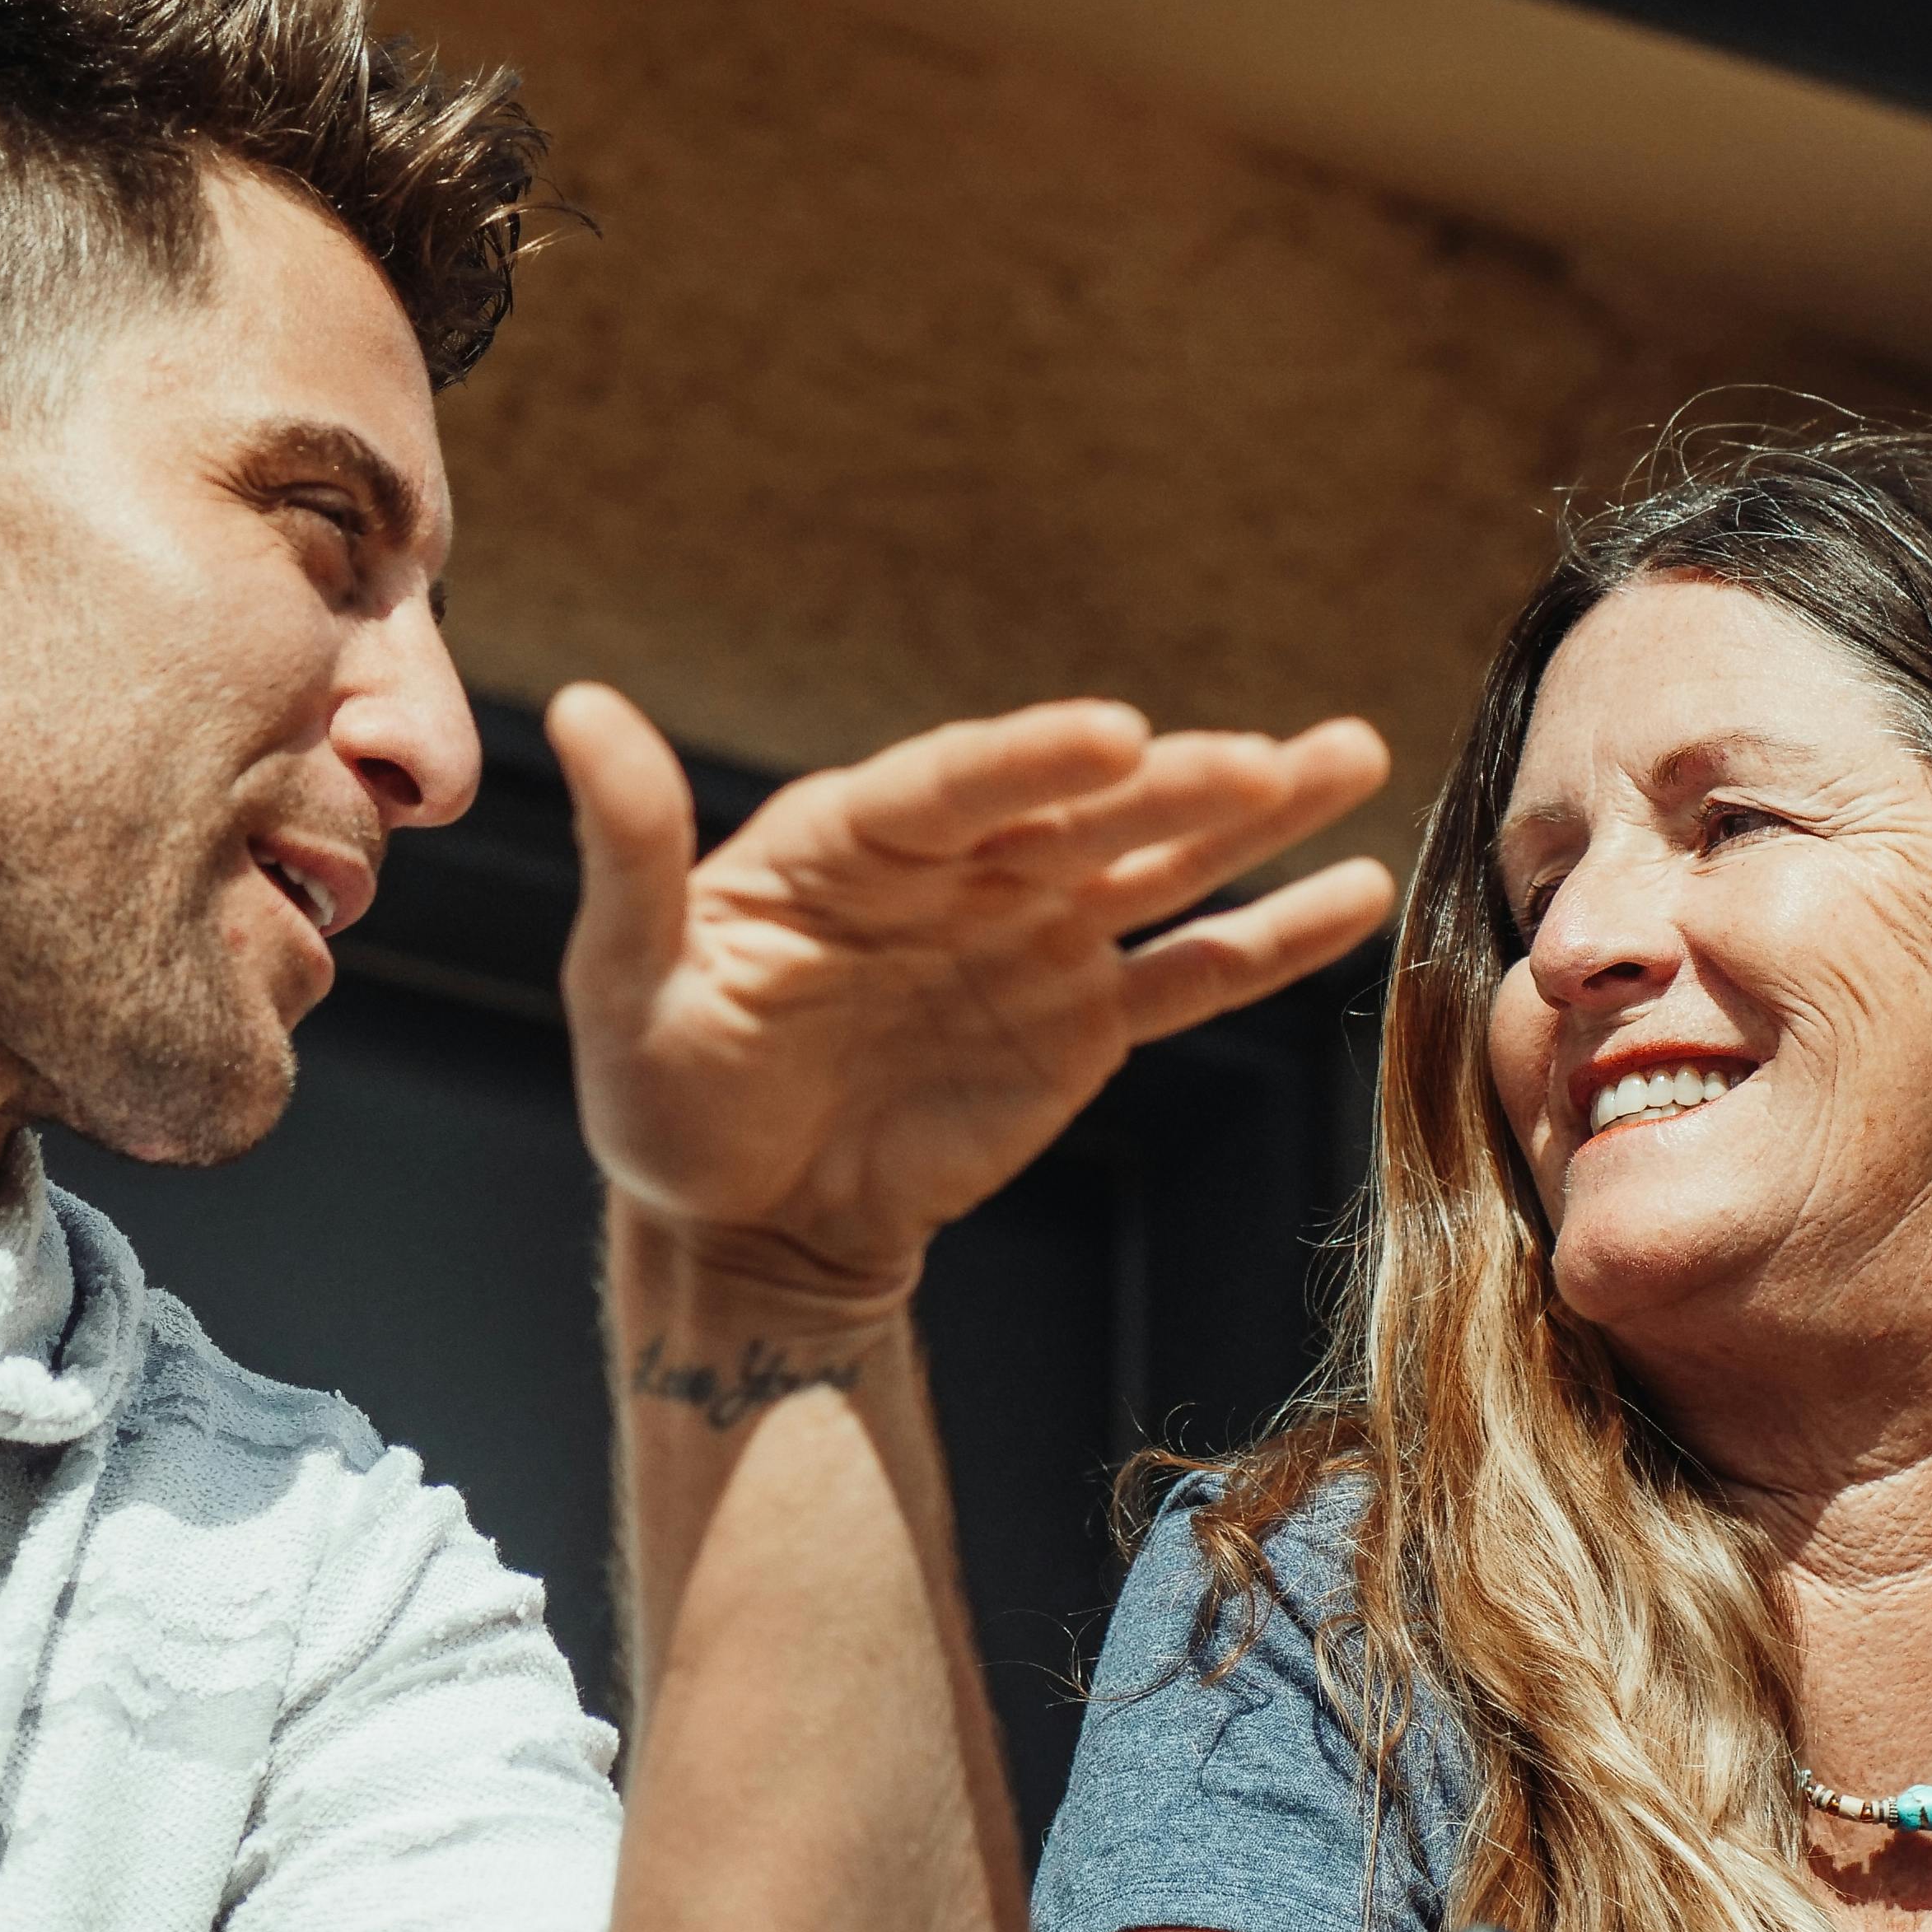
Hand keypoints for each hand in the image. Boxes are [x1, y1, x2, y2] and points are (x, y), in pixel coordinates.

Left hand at [549, 684, 1394, 1292]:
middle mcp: (959, 869)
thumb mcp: (624, 974)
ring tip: (1350, 754)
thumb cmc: (659, 1092)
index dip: (1033, 758)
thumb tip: (576, 707)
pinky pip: (1188, 975)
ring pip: (1156, 864)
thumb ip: (632, 848)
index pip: (954, 784)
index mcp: (852, 840)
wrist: (736, 1225)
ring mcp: (1033, 939)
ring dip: (1252, 817)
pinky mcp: (1081, 1023)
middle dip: (1181, 779)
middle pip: (1082, 811)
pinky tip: (1354, 890)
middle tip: (1273, 754)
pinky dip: (1271, 939)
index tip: (1116, 732)